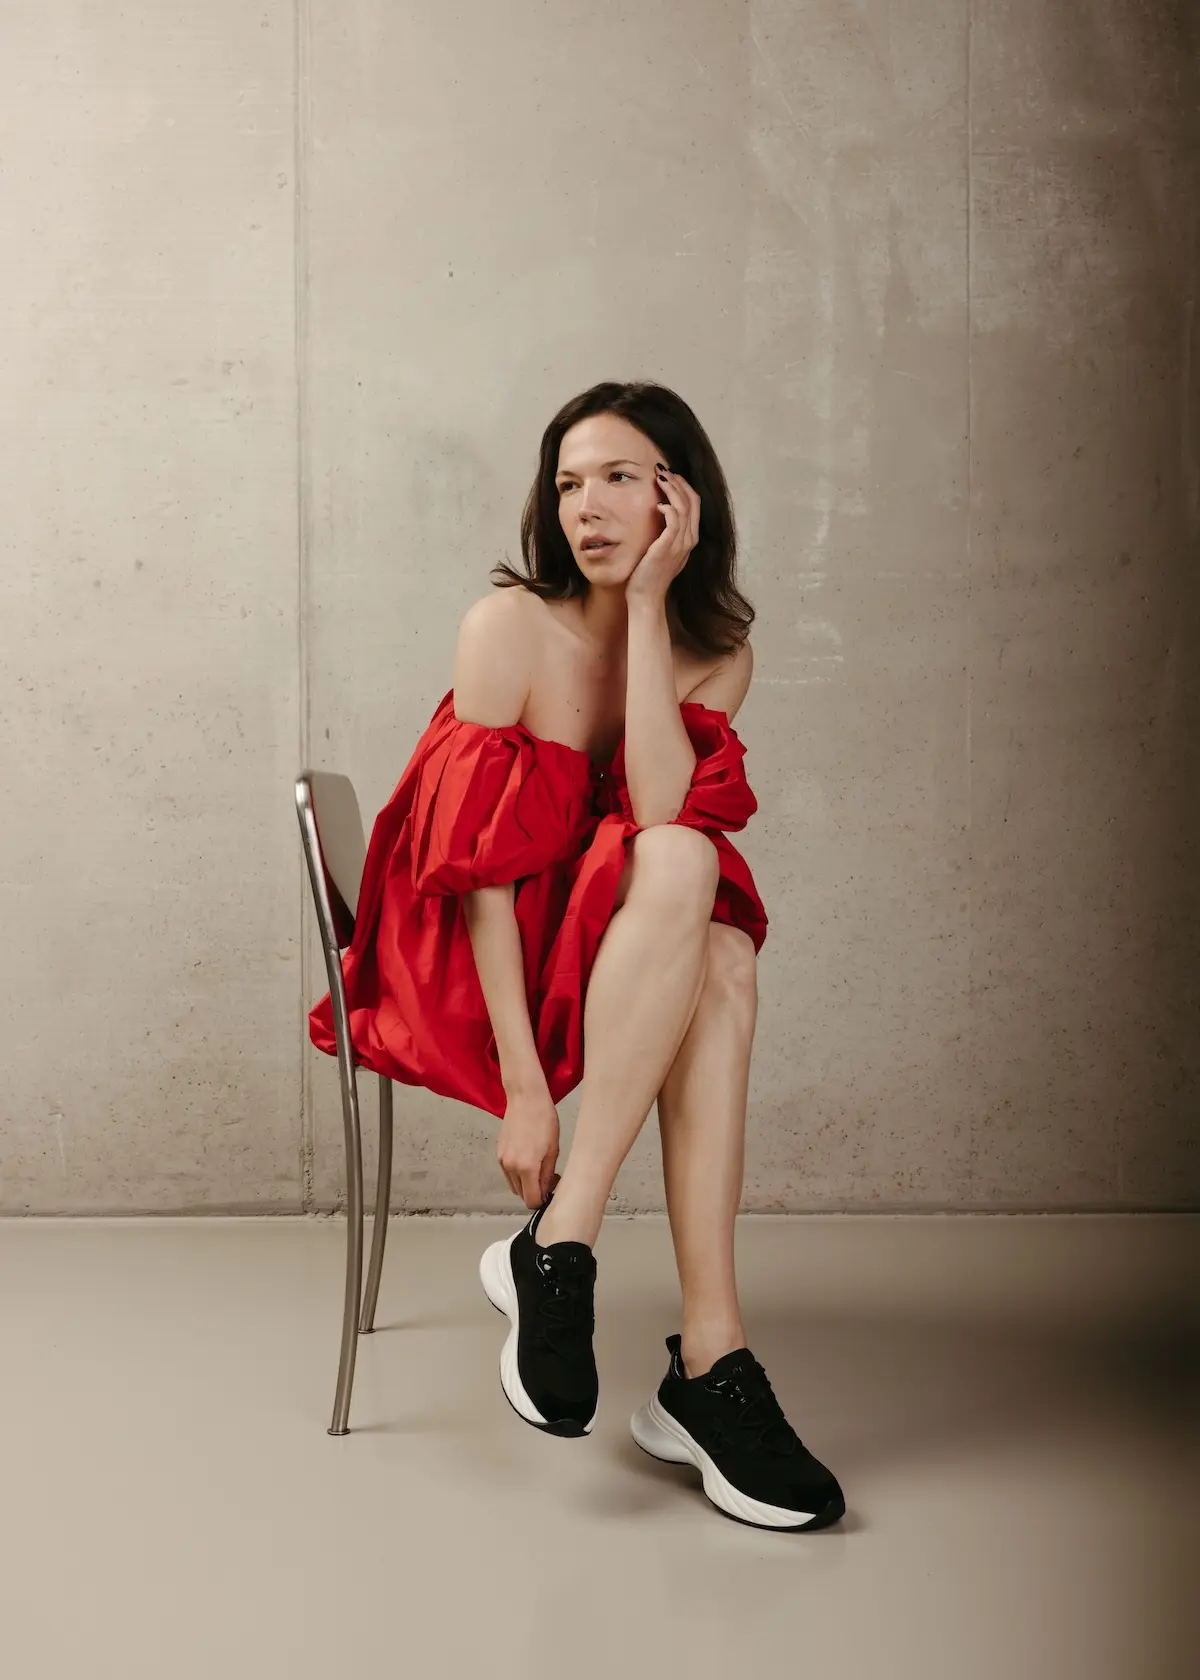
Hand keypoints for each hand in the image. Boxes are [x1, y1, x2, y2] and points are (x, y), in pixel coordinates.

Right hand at [497, 1082, 560, 1207]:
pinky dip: (518, 1173)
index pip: (531, 1200)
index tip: (551, 1189)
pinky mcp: (498, 1153)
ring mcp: (502, 1160)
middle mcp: (510, 1167)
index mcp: (526, 1168)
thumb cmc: (544, 1120)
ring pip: (514, 1185)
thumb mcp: (553, 1149)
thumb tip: (545, 1190)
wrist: (525, 1098)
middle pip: (521, 1195)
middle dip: (534, 1191)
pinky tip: (528, 1158)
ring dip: (525, 1183)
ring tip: (538, 1166)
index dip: (542, 1200)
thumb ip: (547, 1174)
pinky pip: (508, 1173)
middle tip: (548, 1176)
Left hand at [625, 463, 699, 605]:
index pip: (695, 505)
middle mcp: (689, 540)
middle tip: (663, 470)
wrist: (646, 597)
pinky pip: (674, 521)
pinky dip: (668, 509)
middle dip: (679, 482)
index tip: (670, 475)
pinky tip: (658, 504)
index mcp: (690, 539)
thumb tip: (660, 513)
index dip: (684, 486)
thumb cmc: (649, 575)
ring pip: (684, 507)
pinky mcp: (668, 548)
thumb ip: (666, 534)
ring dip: (672, 490)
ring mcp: (680, 545)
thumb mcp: (662, 551)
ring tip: (659, 478)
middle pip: (692, 501)